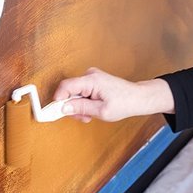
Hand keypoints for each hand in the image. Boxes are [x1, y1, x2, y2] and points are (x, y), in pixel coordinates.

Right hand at [51, 68, 174, 122]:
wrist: (138, 98)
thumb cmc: (125, 103)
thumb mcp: (101, 111)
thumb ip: (80, 108)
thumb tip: (63, 108)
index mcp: (92, 80)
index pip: (66, 86)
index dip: (58, 99)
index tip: (54, 111)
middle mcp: (90, 75)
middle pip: (69, 91)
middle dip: (72, 106)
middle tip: (83, 117)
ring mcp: (91, 76)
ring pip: (74, 93)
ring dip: (79, 106)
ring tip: (91, 114)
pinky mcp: (93, 80)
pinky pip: (81, 91)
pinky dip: (83, 102)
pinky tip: (92, 109)